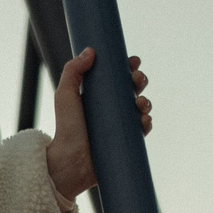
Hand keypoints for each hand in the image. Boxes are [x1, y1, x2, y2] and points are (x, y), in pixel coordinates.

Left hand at [44, 48, 150, 198]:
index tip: (133, 62)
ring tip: (139, 104)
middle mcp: (109, 109)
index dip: (128, 67)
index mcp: (97, 95)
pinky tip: (144, 120)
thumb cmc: (65, 128)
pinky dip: (147, 122)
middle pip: (132, 89)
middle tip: (136, 81)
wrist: (70, 162)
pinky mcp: (126, 142)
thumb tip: (91, 50)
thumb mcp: (65, 95)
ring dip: (146, 101)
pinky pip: (143, 129)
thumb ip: (73, 70)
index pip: (116, 76)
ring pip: (141, 107)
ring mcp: (119, 125)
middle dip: (140, 81)